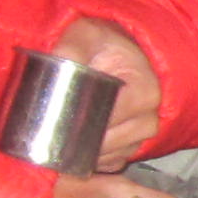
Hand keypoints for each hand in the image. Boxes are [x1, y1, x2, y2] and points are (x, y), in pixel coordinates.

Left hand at [52, 18, 165, 166]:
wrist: (125, 52)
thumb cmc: (106, 44)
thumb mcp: (88, 34)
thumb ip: (72, 46)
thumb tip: (54, 64)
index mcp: (143, 93)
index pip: (108, 121)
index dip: (80, 124)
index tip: (53, 121)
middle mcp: (149, 119)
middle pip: (106, 143)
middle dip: (77, 142)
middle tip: (49, 134)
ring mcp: (143, 136)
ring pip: (108, 156)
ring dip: (83, 153)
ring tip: (60, 139)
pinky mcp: (134, 146)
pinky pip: (110, 163)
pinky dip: (91, 159)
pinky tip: (75, 147)